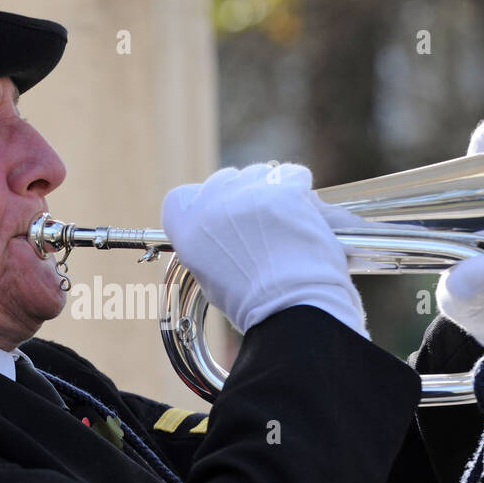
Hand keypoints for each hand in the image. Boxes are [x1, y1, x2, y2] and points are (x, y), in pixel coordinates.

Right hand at [161, 163, 368, 337]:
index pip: (181, 197)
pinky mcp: (283, 190)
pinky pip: (291, 174)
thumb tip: (227, 227)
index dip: (201, 202)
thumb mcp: (211, 278)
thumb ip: (209, 244)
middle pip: (222, 180)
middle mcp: (211, 207)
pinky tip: (302, 213)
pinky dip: (298, 189)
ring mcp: (247, 195)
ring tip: (283, 221)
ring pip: (257, 173)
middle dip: (239, 196)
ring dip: (269, 190)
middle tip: (258, 221)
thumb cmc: (255, 305)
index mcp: (187, 231)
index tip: (217, 212)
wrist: (292, 309)